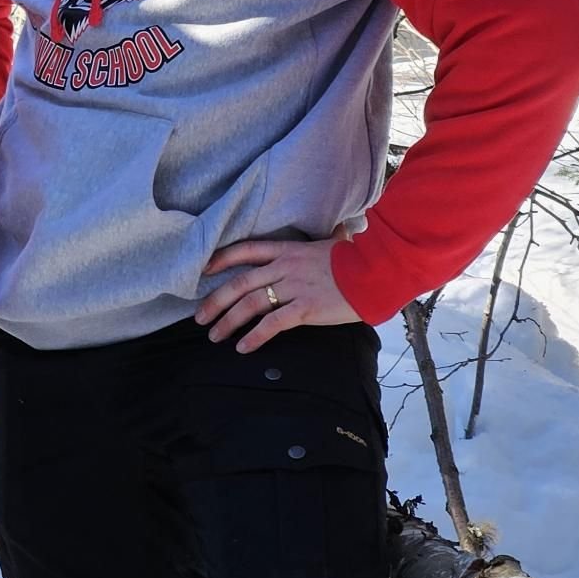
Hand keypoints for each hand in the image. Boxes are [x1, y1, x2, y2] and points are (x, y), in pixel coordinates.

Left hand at [195, 237, 361, 352]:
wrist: (379, 271)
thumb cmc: (359, 259)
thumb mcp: (335, 244)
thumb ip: (328, 239)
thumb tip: (341, 230)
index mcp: (287, 251)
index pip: (245, 251)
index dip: (221, 259)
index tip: (203, 271)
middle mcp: (284, 268)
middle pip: (239, 283)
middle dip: (216, 301)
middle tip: (200, 318)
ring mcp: (293, 288)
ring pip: (250, 304)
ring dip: (228, 321)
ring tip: (215, 336)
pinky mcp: (305, 308)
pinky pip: (272, 324)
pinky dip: (254, 336)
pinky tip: (242, 347)